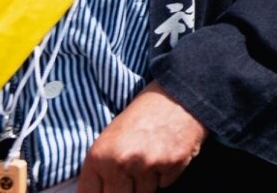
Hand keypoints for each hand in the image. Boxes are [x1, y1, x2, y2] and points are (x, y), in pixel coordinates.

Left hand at [78, 84, 204, 192]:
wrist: (177, 93)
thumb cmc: (141, 115)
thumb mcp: (110, 138)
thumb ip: (100, 170)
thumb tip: (100, 192)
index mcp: (99, 155)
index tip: (108, 189)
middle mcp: (121, 162)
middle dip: (125, 189)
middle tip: (133, 171)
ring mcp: (148, 164)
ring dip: (146, 181)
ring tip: (151, 156)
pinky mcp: (173, 164)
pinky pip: (164, 184)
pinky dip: (165, 174)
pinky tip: (166, 153)